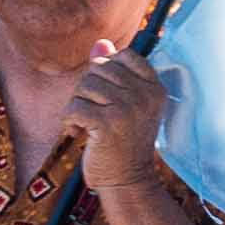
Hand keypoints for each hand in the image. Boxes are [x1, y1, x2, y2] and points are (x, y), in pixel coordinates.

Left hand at [56, 47, 176, 188]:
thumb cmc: (124, 142)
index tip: (107, 98)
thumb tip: (99, 43)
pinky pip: (74, 107)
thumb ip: (114, 72)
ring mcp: (127, 108)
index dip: (107, 73)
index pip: (124, 56)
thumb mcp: (126, 104)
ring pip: (84, 86)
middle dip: (88, 91)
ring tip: (87, 125)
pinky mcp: (107, 124)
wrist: (128, 181)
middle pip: (99, 69)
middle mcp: (145, 95)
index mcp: (155, 87)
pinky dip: (68, 121)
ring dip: (78, 106)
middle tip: (94, 114)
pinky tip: (76, 134)